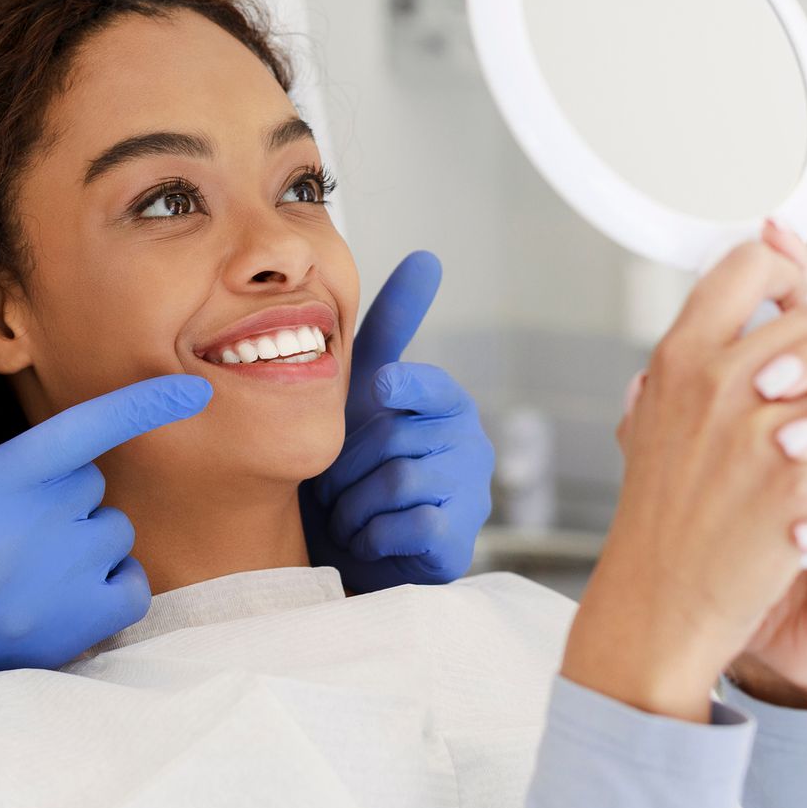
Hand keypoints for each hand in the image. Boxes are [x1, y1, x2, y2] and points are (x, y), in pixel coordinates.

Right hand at [0, 340, 210, 713]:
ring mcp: (48, 597)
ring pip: (113, 530)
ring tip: (19, 551)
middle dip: (60, 482)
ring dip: (83, 530)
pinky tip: (59, 580)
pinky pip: (130, 585)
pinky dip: (110, 576)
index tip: (194, 390)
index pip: (79, 432)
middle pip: (92, 480)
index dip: (141, 406)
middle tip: (1, 510)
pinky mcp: (65, 638)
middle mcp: (20, 544)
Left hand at [301, 251, 493, 592]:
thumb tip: (429, 258)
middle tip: (335, 486)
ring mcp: (470, 490)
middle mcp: (468, 440)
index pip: (428, 382)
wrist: (356, 550)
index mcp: (445, 402)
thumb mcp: (365, 393)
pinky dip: (372, 535)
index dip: (401, 384)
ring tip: (349, 514)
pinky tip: (370, 538)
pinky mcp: (460, 537)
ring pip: (397, 481)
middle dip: (346, 467)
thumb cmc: (358, 464)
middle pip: (392, 437)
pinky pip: (408, 525)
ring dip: (352, 505)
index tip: (382, 388)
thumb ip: (392, 329)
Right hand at [563, 242, 806, 722]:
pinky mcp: (799, 484)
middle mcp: (718, 383)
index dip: (782, 270)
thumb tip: (712, 312)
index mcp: (679, 359)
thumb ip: (679, 366)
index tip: (791, 292)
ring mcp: (761, 431)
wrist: (660, 604)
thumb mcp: (649, 425)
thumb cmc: (656, 521)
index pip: (748, 265)